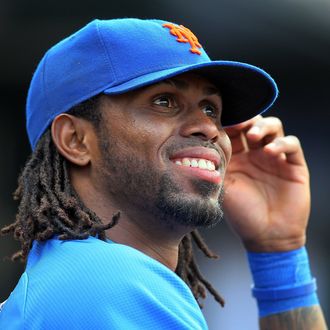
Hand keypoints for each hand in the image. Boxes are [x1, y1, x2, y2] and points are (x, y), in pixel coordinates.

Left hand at [223, 116, 309, 251]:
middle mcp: (255, 154)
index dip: (229, 123)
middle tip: (239, 125)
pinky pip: (291, 145)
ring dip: (264, 127)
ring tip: (254, 136)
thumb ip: (217, 165)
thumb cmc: (241, 214)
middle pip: (253, 124)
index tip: (221, 122)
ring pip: (274, 127)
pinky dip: (281, 143)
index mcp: (237, 157)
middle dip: (246, 120)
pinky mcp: (293, 165)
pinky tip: (269, 151)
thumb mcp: (223, 187)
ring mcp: (275, 158)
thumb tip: (203, 143)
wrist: (266, 236)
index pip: (233, 131)